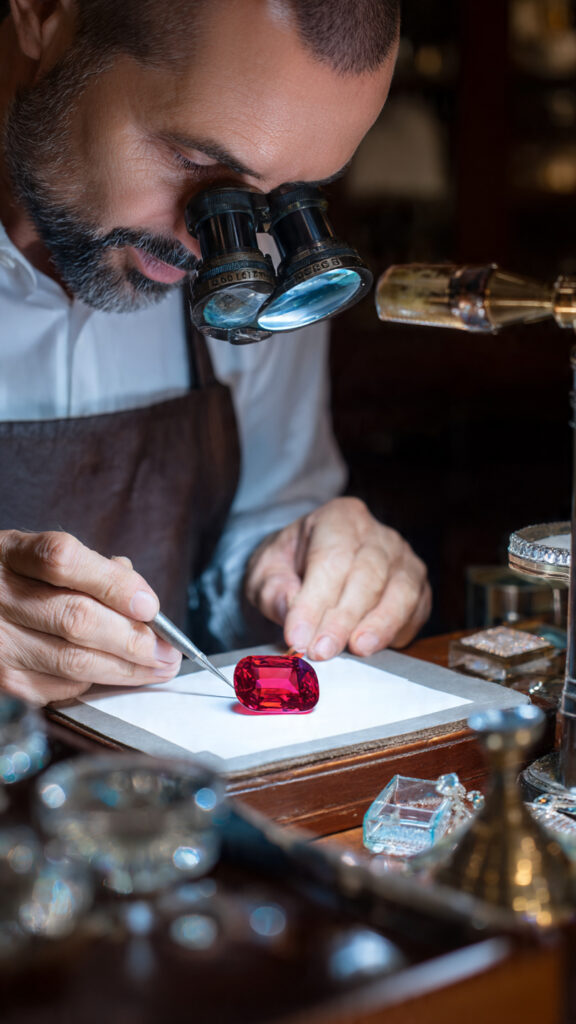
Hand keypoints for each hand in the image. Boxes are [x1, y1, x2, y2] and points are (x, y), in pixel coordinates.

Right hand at [0, 530, 181, 704]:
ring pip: (74, 661)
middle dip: (134, 639)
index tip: (150, 606)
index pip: (62, 560)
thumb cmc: (14, 581)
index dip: (112, 583)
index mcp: (11, 553)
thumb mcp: (38, 556)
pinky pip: (60, 686)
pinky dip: (93, 681)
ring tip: (159, 667)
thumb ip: (88, 567)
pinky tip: (113, 674)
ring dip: (127, 669)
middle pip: (77, 619)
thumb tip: (139, 596)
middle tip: (169, 651)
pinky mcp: (2, 680)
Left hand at [245, 497, 430, 659]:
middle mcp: (378, 535)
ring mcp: (404, 561)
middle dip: (343, 618)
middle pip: (367, 576)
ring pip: (400, 592)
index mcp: (339, 518)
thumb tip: (289, 607)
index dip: (315, 601)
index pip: (331, 560)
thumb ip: (273, 588)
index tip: (297, 636)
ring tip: (357, 649)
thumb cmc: (291, 566)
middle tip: (321, 650)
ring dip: (378, 625)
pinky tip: (373, 648)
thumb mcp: (266, 570)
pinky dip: (397, 632)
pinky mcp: (418, 589)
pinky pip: (416, 611)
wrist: (313, 564)